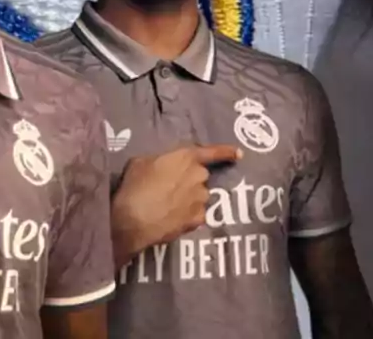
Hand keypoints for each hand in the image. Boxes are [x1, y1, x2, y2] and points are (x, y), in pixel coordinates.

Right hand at [110, 144, 241, 265]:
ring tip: (168, 206)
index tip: (239, 154)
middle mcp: (198, 176)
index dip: (225, 152)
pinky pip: (196, 214)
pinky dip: (187, 215)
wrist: (133, 219)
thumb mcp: (142, 162)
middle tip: (170, 188)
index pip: (211, 152)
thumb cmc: (134, 185)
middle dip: (190, 180)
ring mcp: (201, 199)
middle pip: (201, 176)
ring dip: (188, 199)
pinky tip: (171, 218)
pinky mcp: (198, 219)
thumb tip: (165, 167)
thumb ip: (160, 161)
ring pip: (199, 197)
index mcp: (185, 158)